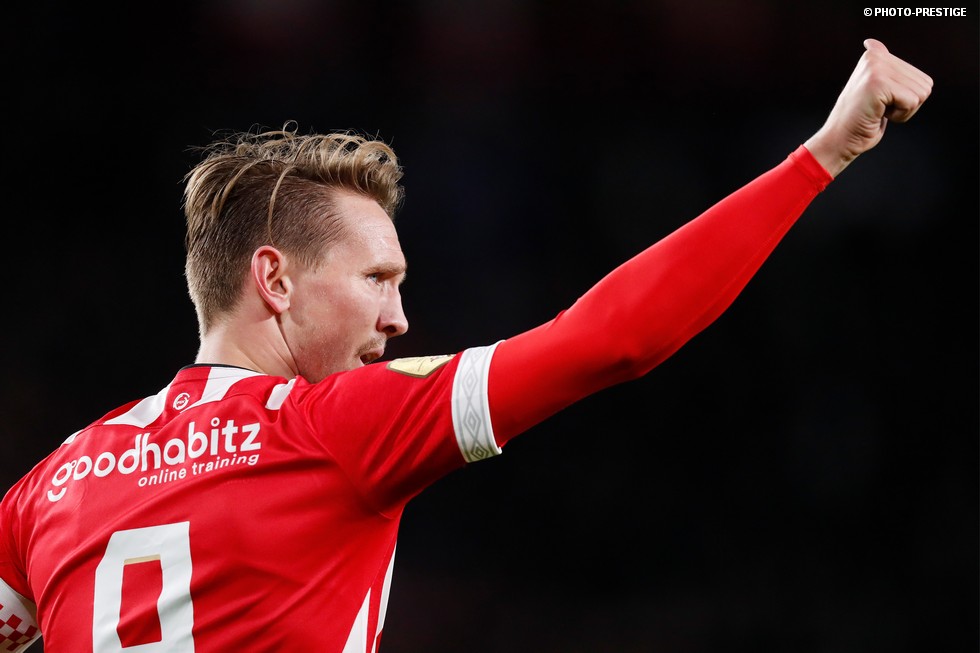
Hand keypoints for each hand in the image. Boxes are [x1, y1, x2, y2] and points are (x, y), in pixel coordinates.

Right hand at [804, 39, 932, 176]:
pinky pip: (912, 102)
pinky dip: (899, 115)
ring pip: (920, 93)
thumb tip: (870, 41)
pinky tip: (878, 114)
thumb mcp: (873, 87)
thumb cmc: (859, 119)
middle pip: (924, 85)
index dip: (906, 98)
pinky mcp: (878, 83)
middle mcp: (875, 56)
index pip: (921, 79)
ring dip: (903, 110)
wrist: (840, 139)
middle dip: (907, 104)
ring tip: (878, 111)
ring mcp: (876, 68)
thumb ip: (881, 67)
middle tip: (880, 109)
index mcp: (875, 54)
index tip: (881, 102)